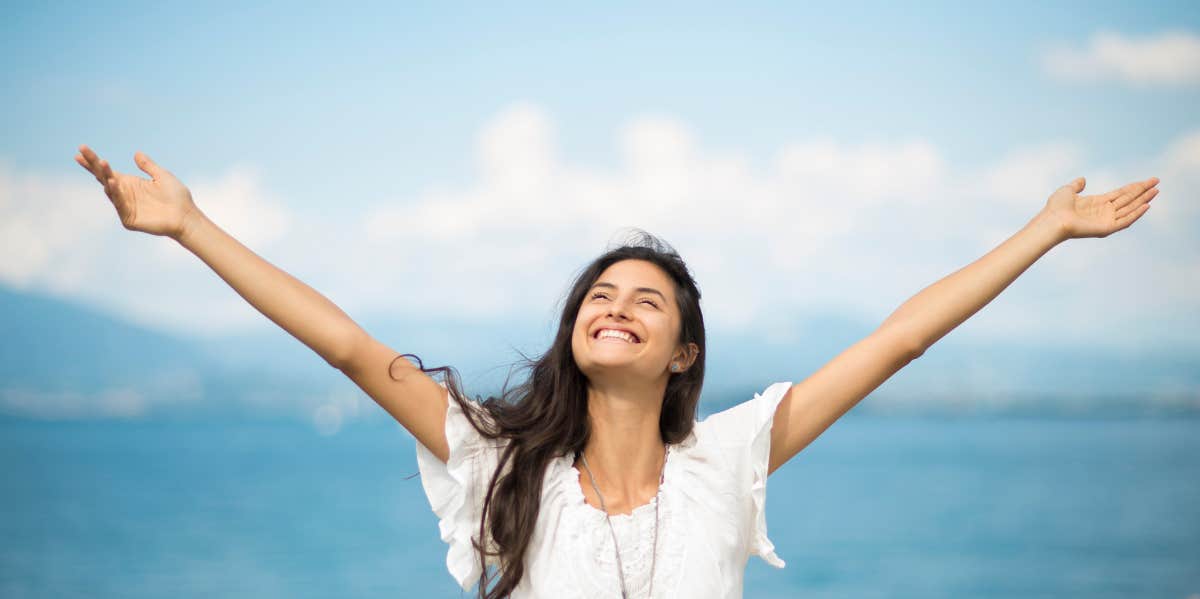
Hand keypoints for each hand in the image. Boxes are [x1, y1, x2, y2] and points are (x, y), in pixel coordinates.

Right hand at [74, 144, 199, 239]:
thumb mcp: (162, 176)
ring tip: (102, 163)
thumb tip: (136, 153)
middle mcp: (124, 194)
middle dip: (93, 165)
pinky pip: (119, 205)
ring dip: (106, 177)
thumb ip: (148, 166)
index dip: (94, 161)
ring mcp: (125, 206)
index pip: (107, 171)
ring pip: (110, 190)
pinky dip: (116, 194)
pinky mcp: (128, 219)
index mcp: (130, 183)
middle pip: (103, 178)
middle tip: (81, 151)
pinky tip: (113, 182)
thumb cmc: (177, 197)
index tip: (81, 150)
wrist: (186, 216)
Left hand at [1042, 176, 1159, 239]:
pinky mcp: (1107, 228)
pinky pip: (1125, 221)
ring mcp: (1106, 220)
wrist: (1052, 220)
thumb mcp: (1067, 190)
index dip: (1134, 187)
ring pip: (1130, 208)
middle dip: (1143, 191)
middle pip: (1129, 199)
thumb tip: (1083, 179)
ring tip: (1156, 191)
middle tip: (1157, 182)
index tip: (1147, 181)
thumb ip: (1077, 185)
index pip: (1121, 193)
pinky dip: (1136, 214)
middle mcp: (1104, 211)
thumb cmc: (1056, 207)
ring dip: (1143, 200)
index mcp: (1097, 202)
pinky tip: (1146, 205)